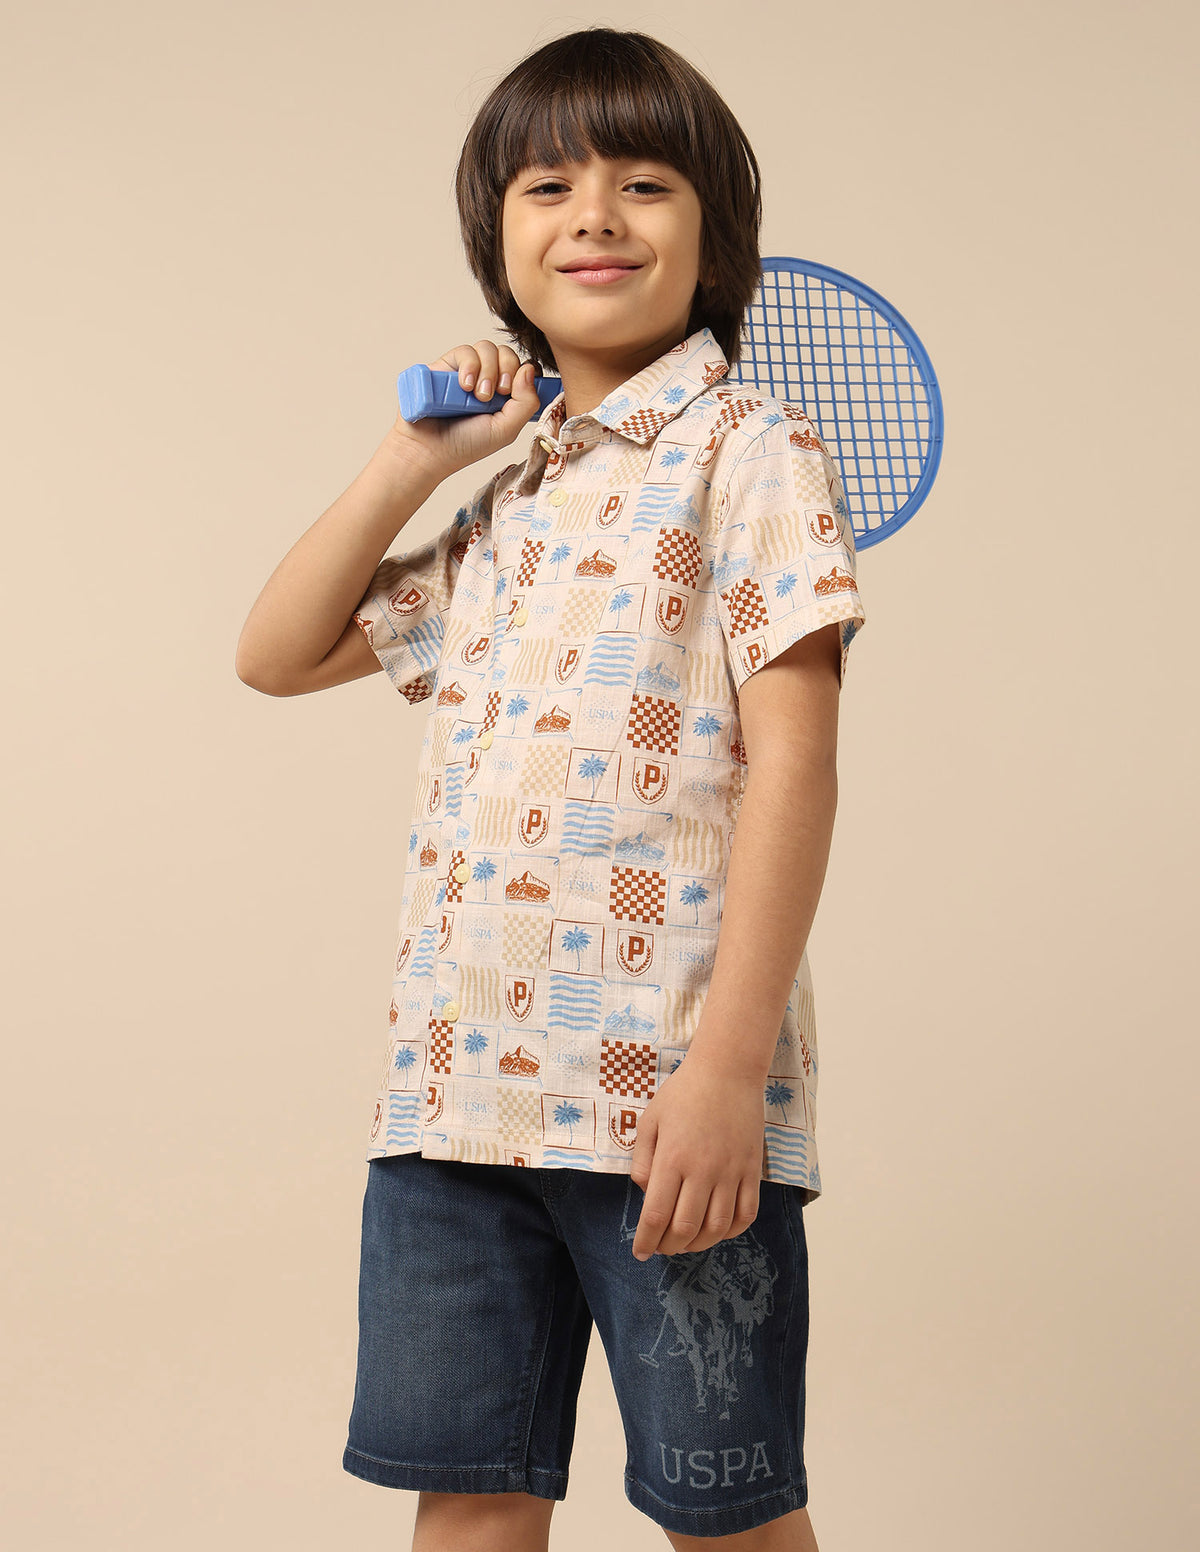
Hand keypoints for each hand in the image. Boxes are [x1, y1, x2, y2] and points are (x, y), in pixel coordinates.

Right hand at [388, 339, 543, 478]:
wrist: (428, 449)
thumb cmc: (465, 444)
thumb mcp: (506, 430)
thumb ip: (525, 403)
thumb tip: (530, 370)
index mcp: (505, 396)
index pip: (524, 369)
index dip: (525, 373)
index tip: (515, 391)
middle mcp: (487, 380)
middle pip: (507, 353)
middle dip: (507, 370)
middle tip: (497, 394)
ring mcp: (467, 371)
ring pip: (487, 348)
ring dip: (488, 369)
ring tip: (478, 395)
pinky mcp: (447, 366)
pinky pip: (465, 351)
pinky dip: (469, 365)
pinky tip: (465, 385)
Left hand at [628, 1049, 764, 1259]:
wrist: (727, 1071)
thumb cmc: (682, 1093)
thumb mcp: (650, 1120)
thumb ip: (642, 1161)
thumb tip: (646, 1196)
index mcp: (673, 1158)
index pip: (656, 1216)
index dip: (646, 1241)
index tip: (639, 1252)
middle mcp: (703, 1170)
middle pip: (686, 1229)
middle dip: (669, 1247)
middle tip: (660, 1247)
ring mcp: (731, 1172)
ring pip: (717, 1228)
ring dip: (698, 1243)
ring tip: (685, 1242)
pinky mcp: (752, 1170)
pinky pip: (746, 1214)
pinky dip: (731, 1231)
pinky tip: (717, 1230)